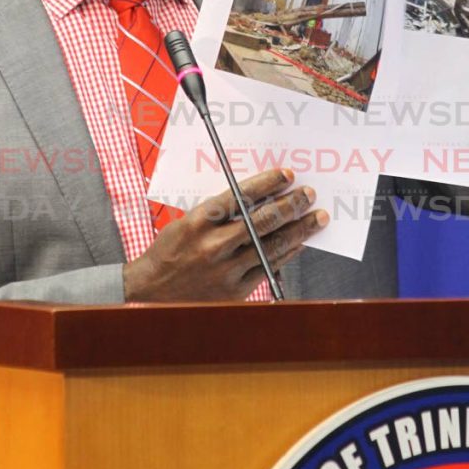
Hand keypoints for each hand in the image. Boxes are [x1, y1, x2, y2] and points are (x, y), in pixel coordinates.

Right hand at [123, 168, 327, 301]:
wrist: (151, 293)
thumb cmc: (170, 251)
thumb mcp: (187, 222)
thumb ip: (219, 212)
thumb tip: (257, 197)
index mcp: (198, 222)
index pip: (241, 196)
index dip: (268, 183)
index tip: (287, 175)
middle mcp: (213, 245)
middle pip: (263, 221)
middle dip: (291, 205)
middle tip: (308, 194)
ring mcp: (226, 270)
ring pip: (271, 246)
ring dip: (298, 230)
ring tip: (316, 218)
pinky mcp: (235, 290)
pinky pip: (268, 268)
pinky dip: (286, 254)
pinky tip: (299, 243)